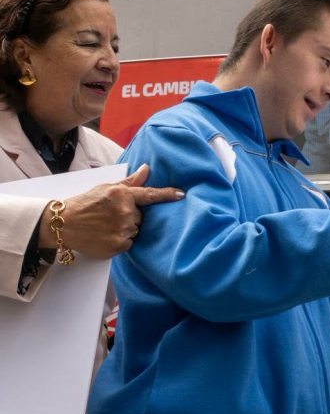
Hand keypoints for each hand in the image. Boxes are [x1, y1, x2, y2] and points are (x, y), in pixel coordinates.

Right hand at [38, 164, 183, 256]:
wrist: (63, 224)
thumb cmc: (85, 203)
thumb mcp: (106, 188)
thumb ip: (130, 182)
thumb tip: (147, 168)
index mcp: (123, 195)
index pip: (150, 194)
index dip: (168, 194)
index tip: (182, 194)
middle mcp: (125, 211)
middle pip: (141, 217)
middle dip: (131, 216)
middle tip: (111, 216)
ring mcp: (122, 229)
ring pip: (136, 230)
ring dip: (126, 229)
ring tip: (106, 226)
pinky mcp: (119, 245)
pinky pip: (129, 243)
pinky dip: (121, 241)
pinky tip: (106, 236)